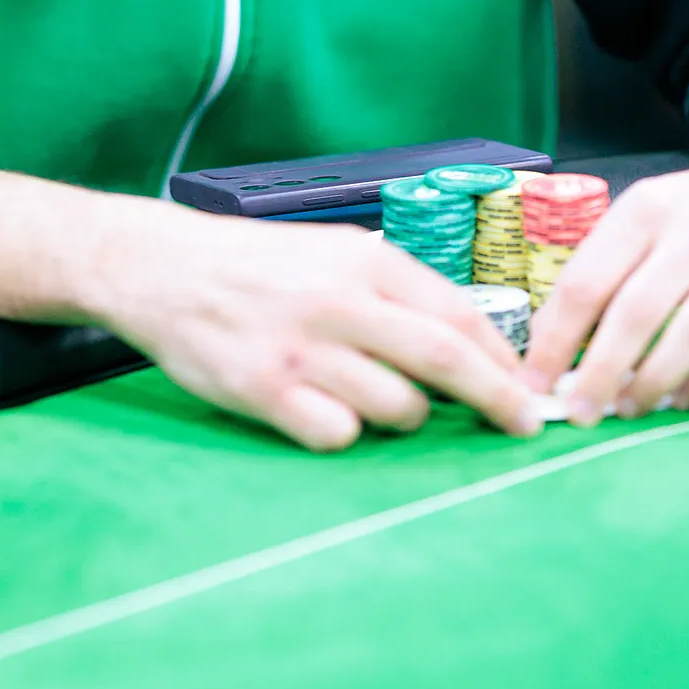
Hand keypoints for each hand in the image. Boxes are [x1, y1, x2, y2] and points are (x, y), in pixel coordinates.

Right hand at [87, 205, 543, 452]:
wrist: (161, 268)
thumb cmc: (257, 266)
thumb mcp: (332, 253)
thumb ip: (395, 291)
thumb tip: (470, 345)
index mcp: (364, 259)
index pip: (459, 316)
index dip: (503, 361)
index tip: (527, 390)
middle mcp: (338, 299)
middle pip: (446, 362)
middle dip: (497, 400)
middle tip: (523, 427)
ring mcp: (301, 348)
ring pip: (396, 408)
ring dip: (403, 417)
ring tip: (371, 398)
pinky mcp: (263, 390)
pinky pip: (337, 436)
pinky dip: (343, 434)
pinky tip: (320, 411)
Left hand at [522, 135, 688, 423]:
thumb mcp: (638, 217)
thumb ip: (600, 269)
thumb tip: (548, 341)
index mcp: (644, 212)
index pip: (588, 282)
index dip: (555, 338)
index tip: (534, 381)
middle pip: (637, 313)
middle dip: (600, 372)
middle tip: (578, 411)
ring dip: (652, 381)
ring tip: (626, 408)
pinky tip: (684, 399)